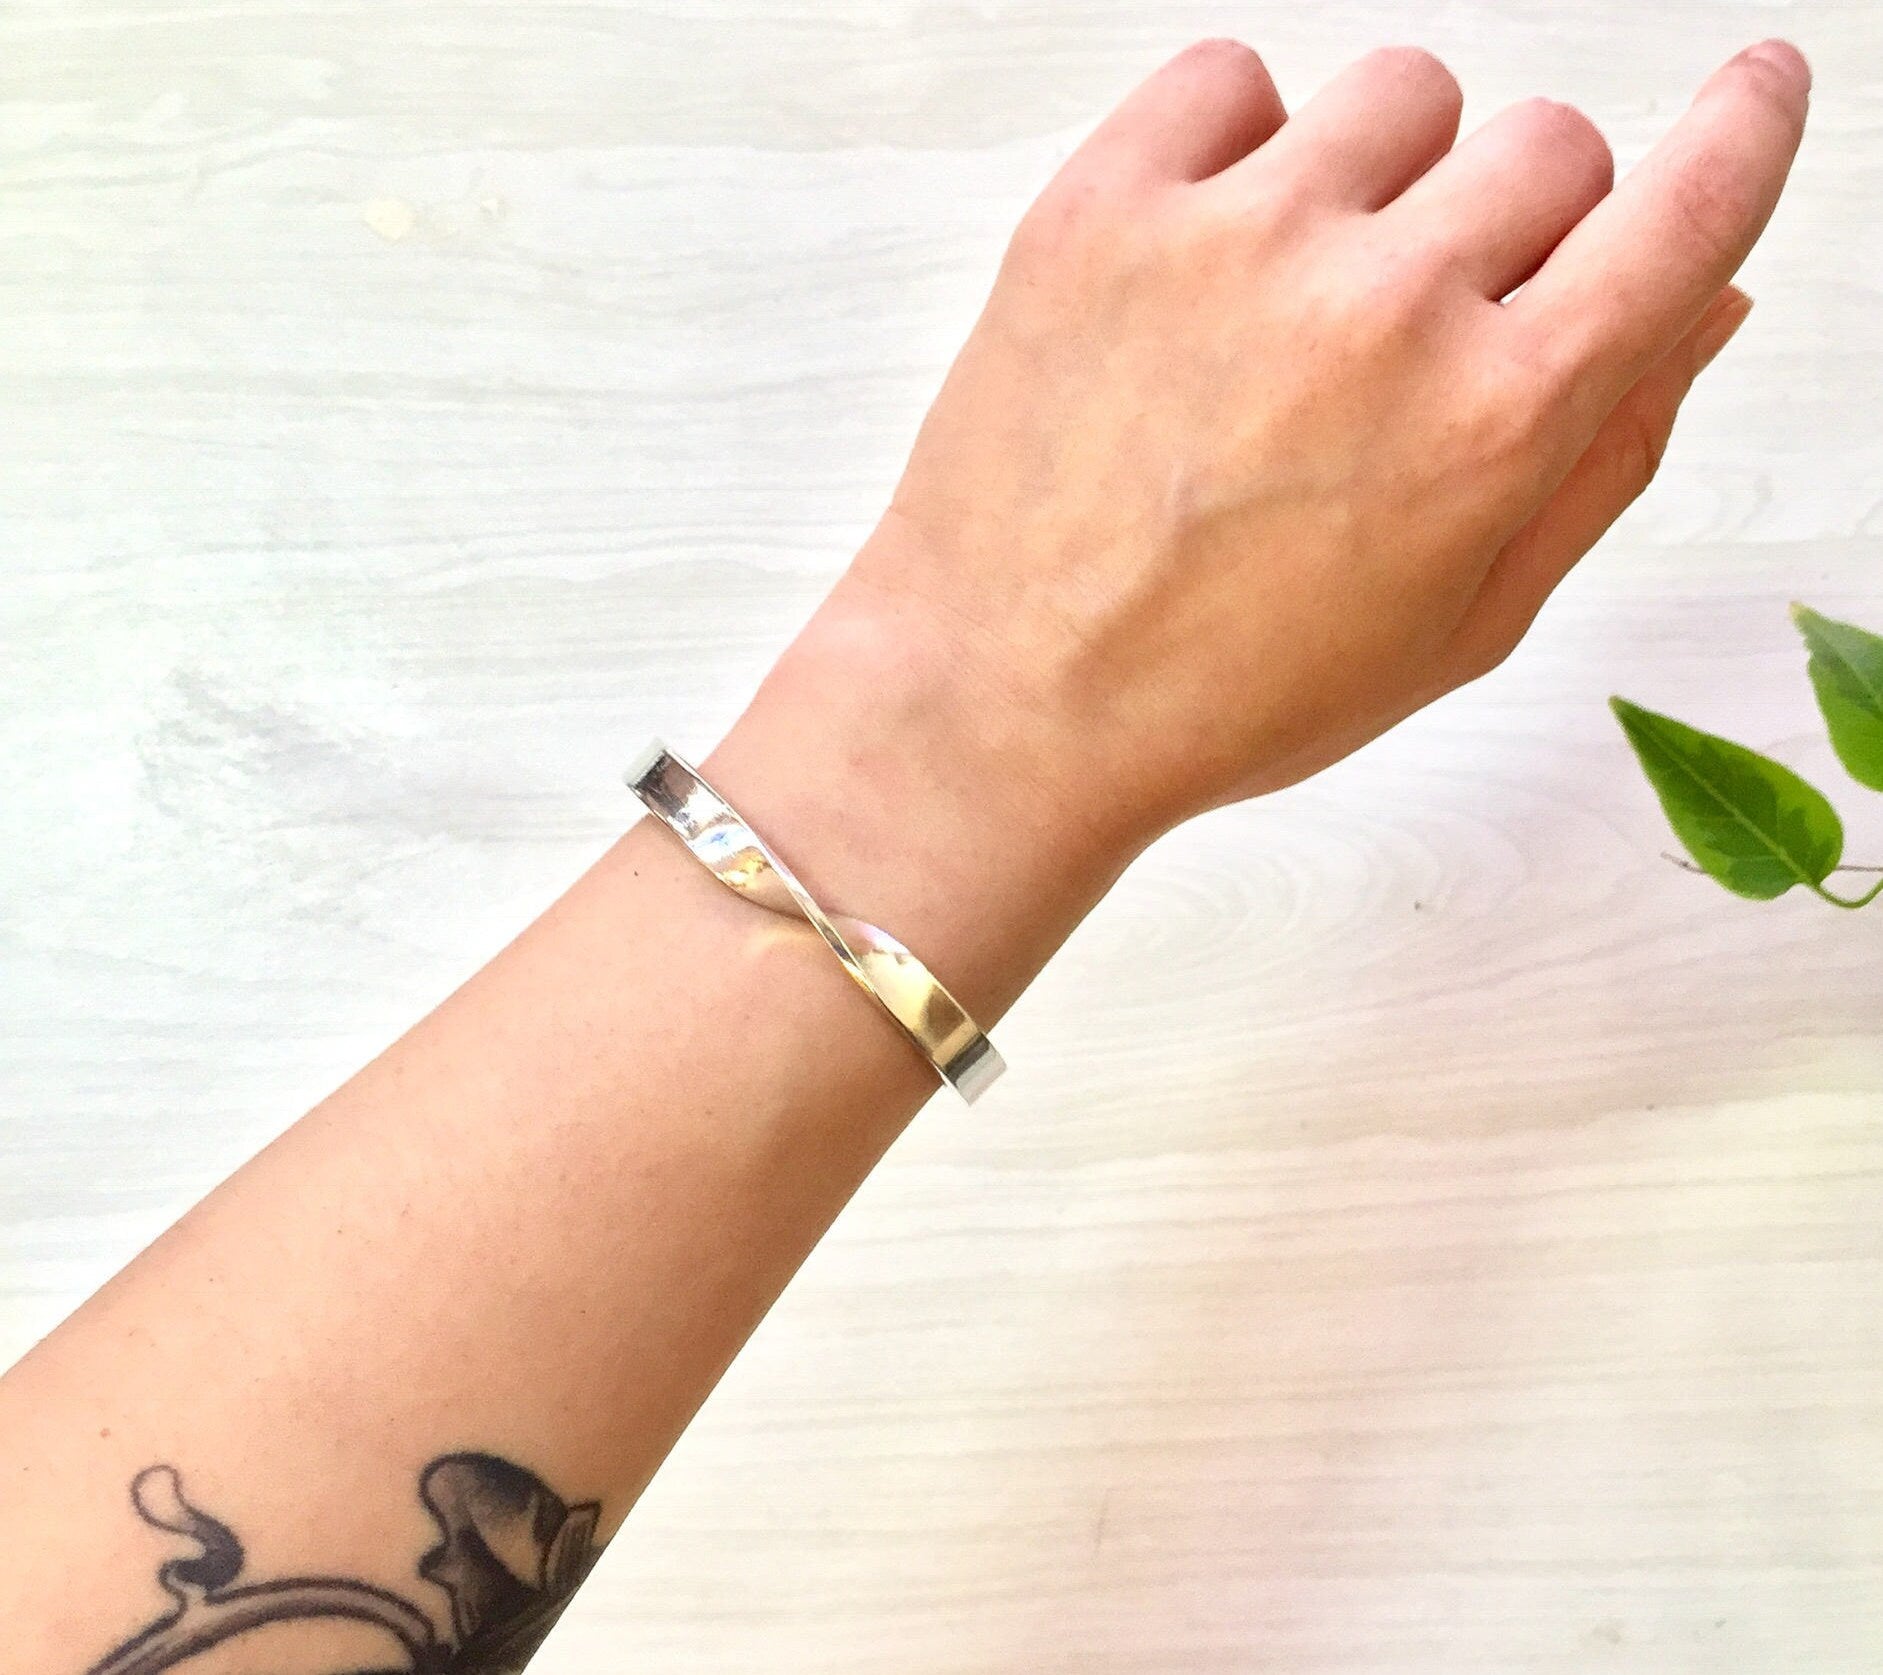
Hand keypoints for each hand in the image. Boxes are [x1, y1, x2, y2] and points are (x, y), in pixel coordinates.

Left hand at [800, 37, 1806, 854]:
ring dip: (1380, 183)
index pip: (1685, 211)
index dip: (1744, 136)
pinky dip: (1238, 145)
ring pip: (1402, 96)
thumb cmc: (1224, 693)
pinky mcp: (1106, 208)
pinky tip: (1205, 258)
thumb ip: (1602, 457)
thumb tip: (1702, 303)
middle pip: (1547, 147)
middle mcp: (1384, 308)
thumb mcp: (1455, 623)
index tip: (1757, 87)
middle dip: (1511, 232)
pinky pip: (1231, 78)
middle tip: (1413, 335)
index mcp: (1494, 421)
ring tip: (1293, 305)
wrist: (1003, 701)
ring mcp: (1238, 240)